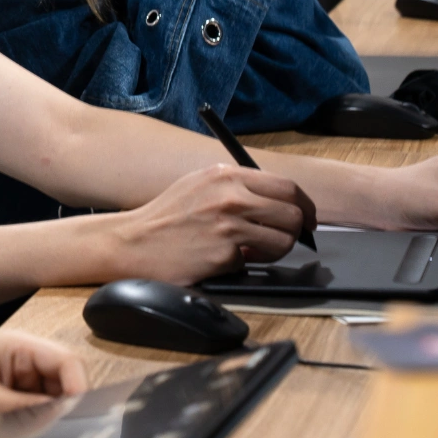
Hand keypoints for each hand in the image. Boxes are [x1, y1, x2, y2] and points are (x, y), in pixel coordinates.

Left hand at [0, 332, 86, 430]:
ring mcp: (13, 379)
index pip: (68, 363)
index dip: (78, 390)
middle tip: (55, 433)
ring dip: (45, 419)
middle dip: (63, 409)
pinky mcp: (3, 396)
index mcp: (19, 348)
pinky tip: (22, 434)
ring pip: (48, 401)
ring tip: (34, 434)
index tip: (74, 420)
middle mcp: (21, 360)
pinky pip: (30, 410)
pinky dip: (30, 423)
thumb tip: (67, 415)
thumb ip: (29, 409)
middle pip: (62, 384)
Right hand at [105, 165, 314, 283]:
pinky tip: (223, 258)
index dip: (303, 206)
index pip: (286, 186)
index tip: (304, 218)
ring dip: (274, 251)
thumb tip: (276, 200)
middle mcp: (230, 195)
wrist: (133, 242)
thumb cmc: (166, 216)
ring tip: (252, 251)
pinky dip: (245, 263)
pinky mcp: (224, 254)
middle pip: (293, 214)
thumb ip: (236, 186)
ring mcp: (228, 225)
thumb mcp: (200, 185)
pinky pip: (255, 261)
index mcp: (226, 174)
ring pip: (283, 241)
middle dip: (295, 231)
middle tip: (282, 239)